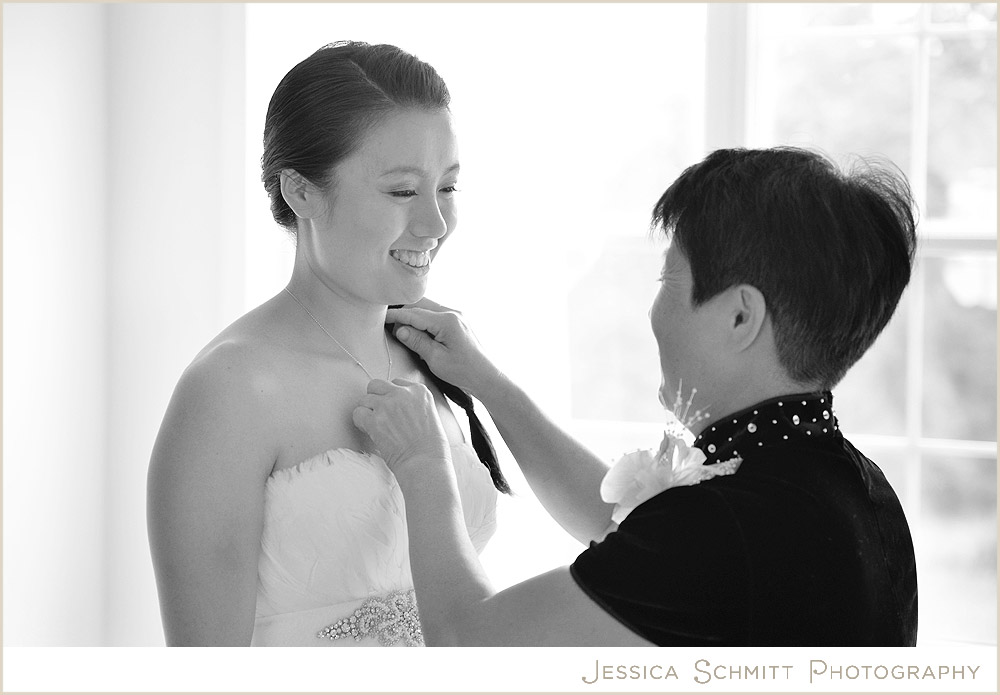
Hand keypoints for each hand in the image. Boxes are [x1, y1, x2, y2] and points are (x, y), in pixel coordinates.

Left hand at [353, 378, 450, 477]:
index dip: (391, 396)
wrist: (425, 462)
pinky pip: (357, 413)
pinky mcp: (375, 420)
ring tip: (375, 425)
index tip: (392, 408)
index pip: (397, 383)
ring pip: (365, 398)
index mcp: (419, 391)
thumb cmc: (431, 446)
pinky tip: (369, 430)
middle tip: (379, 413)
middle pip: (377, 385)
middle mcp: (403, 394)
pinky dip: (360, 422)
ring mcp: (387, 405)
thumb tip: (399, 407)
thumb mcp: (430, 415)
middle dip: (376, 398)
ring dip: (367, 411)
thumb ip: (414, 404)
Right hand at [386, 302, 500, 397]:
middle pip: (420, 304)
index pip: (414, 313)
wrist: (485, 376)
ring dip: (413, 315)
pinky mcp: (457, 322)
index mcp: (447, 321)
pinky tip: (417, 331)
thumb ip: (417, 341)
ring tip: (402, 330)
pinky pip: (435, 314)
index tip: (381, 318)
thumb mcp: (436, 359)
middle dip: (404, 312)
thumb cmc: (463, 371)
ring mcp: (456, 316)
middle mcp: (453, 313)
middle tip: (389, 324)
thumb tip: (399, 329)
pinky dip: (423, 319)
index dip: (396, 315)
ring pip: (427, 307)